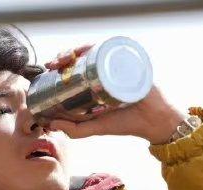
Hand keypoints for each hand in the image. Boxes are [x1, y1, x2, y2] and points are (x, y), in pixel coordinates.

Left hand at [44, 44, 186, 144]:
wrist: (153, 121)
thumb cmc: (127, 123)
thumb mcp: (97, 127)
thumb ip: (76, 130)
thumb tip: (52, 125)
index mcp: (95, 84)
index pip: (74, 69)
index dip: (59, 66)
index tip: (48, 70)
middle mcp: (104, 71)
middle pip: (80, 57)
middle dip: (64, 56)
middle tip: (55, 64)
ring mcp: (116, 64)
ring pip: (92, 49)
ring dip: (76, 48)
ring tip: (67, 57)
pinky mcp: (128, 60)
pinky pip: (111, 47)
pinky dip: (97, 45)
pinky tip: (86, 50)